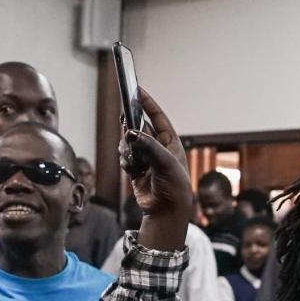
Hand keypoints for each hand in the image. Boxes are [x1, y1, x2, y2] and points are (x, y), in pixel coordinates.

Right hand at [119, 89, 192, 250]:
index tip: (135, 89)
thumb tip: (130, 133)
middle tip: (127, 130)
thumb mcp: (165, 161)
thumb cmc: (174, 185)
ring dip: (128, 149)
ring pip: (128, 144)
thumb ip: (147, 145)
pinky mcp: (135, 170)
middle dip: (131, 130)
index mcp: (170, 141)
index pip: (156, 116)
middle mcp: (157, 147)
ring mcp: (146, 158)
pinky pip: (125, 158)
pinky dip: (126, 162)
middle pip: (138, 128)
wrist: (166, 211)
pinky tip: (132, 170)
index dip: (146, 103)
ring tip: (134, 160)